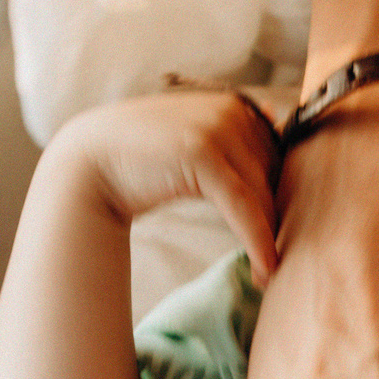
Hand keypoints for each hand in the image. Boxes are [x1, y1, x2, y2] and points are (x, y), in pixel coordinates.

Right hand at [54, 90, 279, 280]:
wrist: (88, 161)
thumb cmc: (143, 158)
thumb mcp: (193, 142)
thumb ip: (232, 142)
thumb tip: (276, 138)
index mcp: (235, 105)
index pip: (278, 157)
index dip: (284, 197)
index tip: (290, 232)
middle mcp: (231, 110)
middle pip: (275, 176)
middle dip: (280, 218)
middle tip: (285, 258)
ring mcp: (217, 128)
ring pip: (262, 194)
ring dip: (271, 238)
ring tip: (271, 273)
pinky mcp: (202, 154)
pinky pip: (243, 206)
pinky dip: (257, 241)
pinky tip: (265, 269)